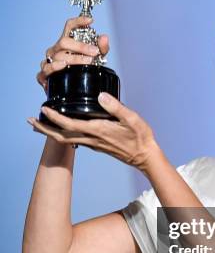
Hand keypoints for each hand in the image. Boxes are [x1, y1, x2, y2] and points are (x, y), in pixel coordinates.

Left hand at [27, 93, 158, 171]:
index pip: (69, 124)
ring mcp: (93, 144)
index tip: (44, 109)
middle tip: (30, 121)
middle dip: (44, 129)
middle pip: (61, 136)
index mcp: (98, 130)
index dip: (54, 117)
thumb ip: (116, 107)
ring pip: (65, 139)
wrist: (145, 156)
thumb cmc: (140, 138)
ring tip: (40, 124)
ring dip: (51, 132)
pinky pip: (74, 140)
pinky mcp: (96, 145)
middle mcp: (92, 139)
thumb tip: (101, 96)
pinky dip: (62, 134)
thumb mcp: (132, 118)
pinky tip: (62, 128)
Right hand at [36, 16, 109, 93]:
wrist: (74, 89)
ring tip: (86, 61)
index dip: (78, 21)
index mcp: (67, 42)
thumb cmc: (82, 68)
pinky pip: (46, 69)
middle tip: (94, 52)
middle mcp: (56, 49)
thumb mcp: (97, 58)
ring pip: (58, 56)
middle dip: (81, 46)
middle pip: (64, 42)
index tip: (90, 21)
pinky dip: (54, 67)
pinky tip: (63, 66)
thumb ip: (102, 48)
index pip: (69, 26)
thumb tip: (104, 37)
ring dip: (74, 58)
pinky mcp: (44, 75)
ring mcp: (49, 61)